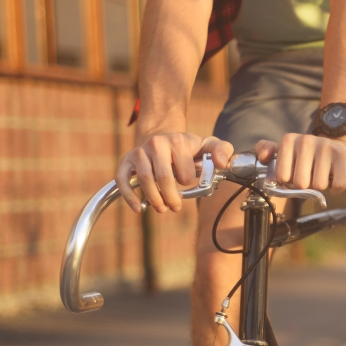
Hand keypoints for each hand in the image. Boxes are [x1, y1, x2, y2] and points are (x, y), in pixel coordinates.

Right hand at [116, 133, 233, 213]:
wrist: (161, 137)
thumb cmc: (186, 148)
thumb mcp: (207, 145)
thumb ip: (222, 150)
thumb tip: (222, 163)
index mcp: (177, 140)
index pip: (184, 172)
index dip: (188, 182)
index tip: (188, 183)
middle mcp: (156, 143)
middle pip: (163, 178)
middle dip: (171, 197)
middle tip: (175, 206)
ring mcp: (139, 151)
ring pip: (144, 180)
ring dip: (154, 199)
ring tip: (162, 208)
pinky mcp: (126, 160)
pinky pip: (123, 179)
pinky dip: (129, 196)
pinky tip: (138, 208)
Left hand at [255, 132, 345, 193]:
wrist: (338, 149)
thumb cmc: (308, 157)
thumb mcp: (285, 152)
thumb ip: (266, 150)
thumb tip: (263, 156)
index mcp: (289, 140)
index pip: (282, 176)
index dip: (289, 180)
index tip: (295, 172)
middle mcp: (306, 140)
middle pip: (300, 183)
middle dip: (307, 184)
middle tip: (311, 174)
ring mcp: (326, 146)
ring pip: (319, 185)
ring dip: (322, 185)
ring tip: (324, 173)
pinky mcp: (345, 155)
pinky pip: (337, 185)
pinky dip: (337, 187)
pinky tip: (336, 177)